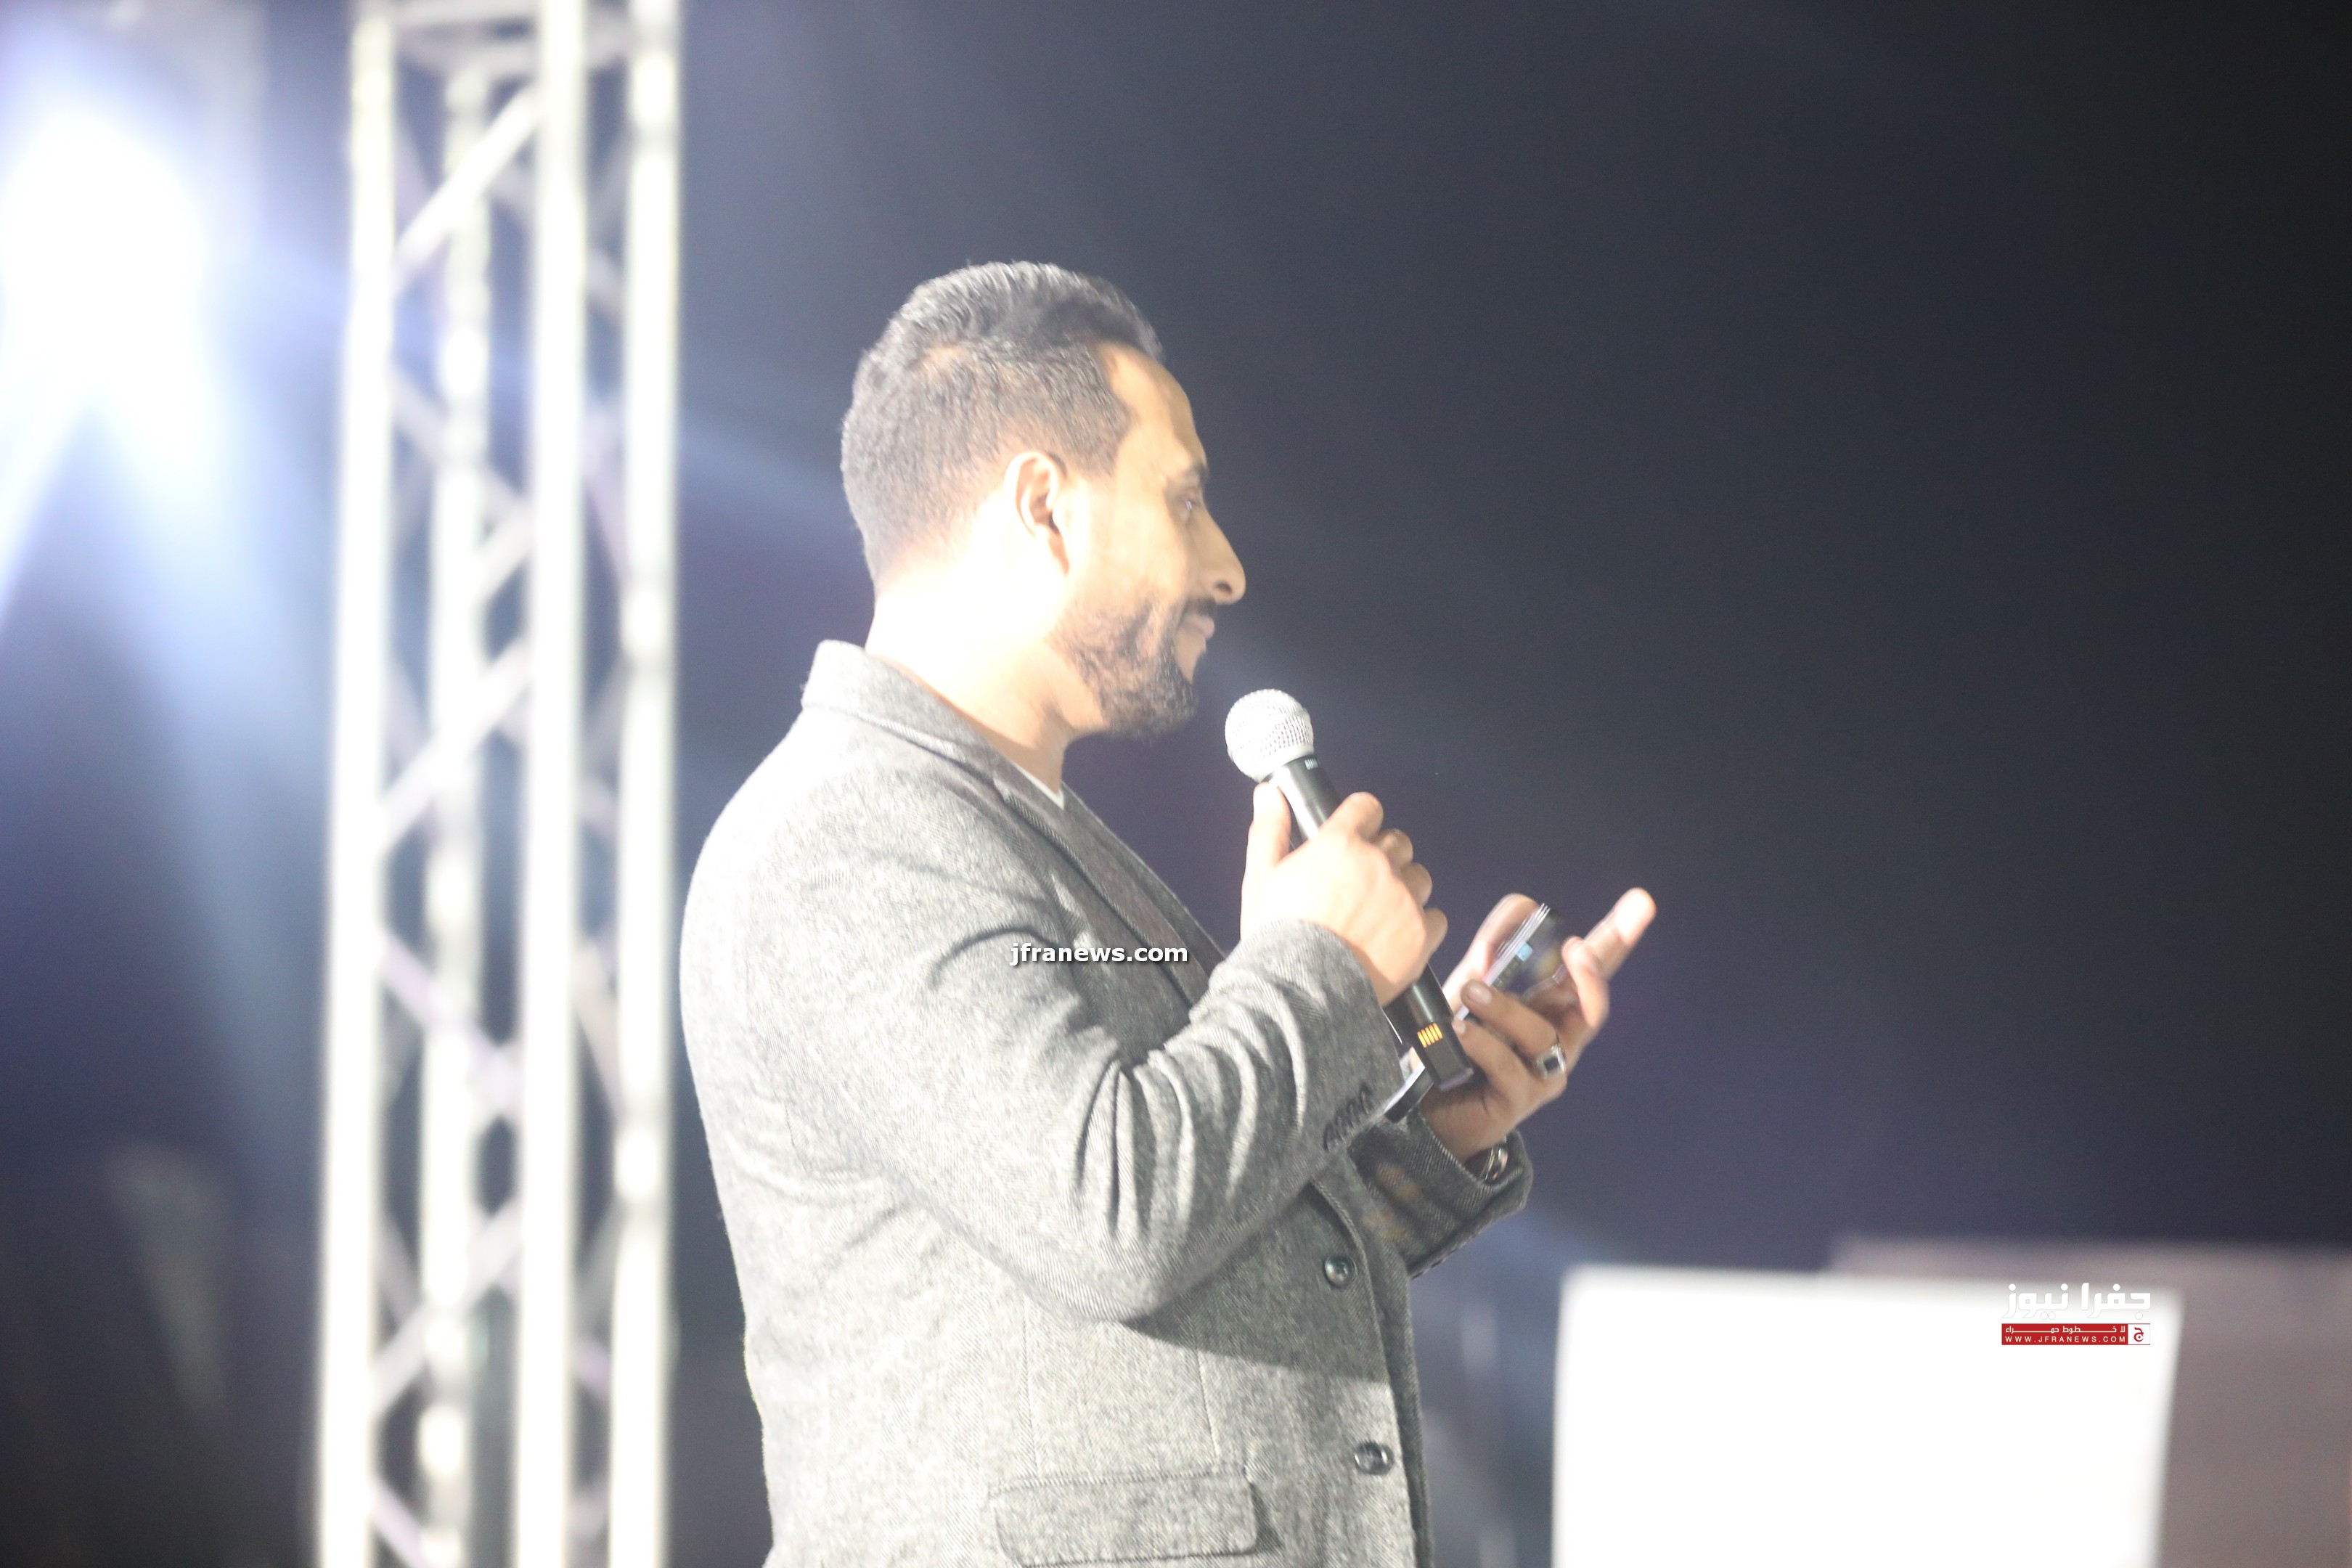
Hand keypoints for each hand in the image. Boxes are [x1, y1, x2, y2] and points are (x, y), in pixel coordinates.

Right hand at [1240, 785, 1446, 1004]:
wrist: (1301, 992)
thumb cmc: (1278, 937)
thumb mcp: (1261, 877)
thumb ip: (1270, 829)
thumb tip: (1270, 794)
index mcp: (1340, 844)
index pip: (1367, 808)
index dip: (1362, 819)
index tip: (1358, 832)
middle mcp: (1378, 865)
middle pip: (1398, 841)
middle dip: (1384, 855)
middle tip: (1364, 881)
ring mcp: (1403, 899)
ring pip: (1420, 876)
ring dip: (1405, 887)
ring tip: (1382, 912)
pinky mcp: (1421, 934)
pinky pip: (1436, 917)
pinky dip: (1421, 924)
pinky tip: (1397, 936)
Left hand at [1421, 888, 1654, 1162]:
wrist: (1431, 1108)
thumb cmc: (1457, 1041)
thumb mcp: (1470, 986)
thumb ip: (1492, 952)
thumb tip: (1517, 916)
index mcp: (1552, 1004)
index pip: (1591, 966)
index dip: (1618, 935)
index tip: (1641, 901)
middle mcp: (1559, 1037)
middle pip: (1593, 1004)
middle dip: (1593, 974)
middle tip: (1579, 949)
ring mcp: (1544, 1072)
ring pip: (1542, 1036)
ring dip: (1506, 1009)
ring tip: (1471, 992)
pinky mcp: (1520, 1100)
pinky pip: (1508, 1067)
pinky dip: (1483, 1045)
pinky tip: (1460, 1032)